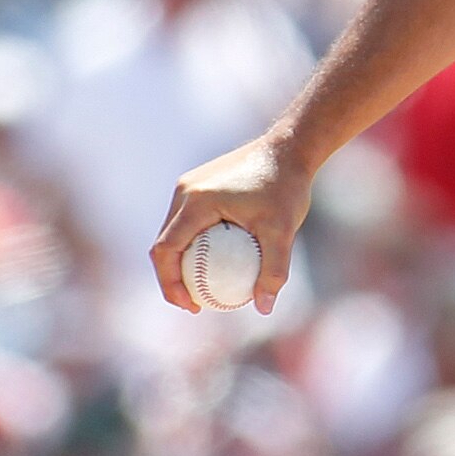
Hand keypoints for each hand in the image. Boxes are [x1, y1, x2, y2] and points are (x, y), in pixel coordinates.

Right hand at [148, 133, 313, 314]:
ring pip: (173, 231)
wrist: (290, 147)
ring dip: (180, 261)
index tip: (192, 306)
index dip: (170, 283)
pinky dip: (193, 243)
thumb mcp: (284, 231)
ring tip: (202, 288)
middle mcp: (185, 192)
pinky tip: (216, 262)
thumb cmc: (287, 187)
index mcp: (195, 202)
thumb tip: (263, 308)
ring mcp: (189, 185)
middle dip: (171, 278)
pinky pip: (187, 220)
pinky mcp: (199, 184)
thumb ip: (274, 269)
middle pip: (164, 243)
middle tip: (195, 304)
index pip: (166, 250)